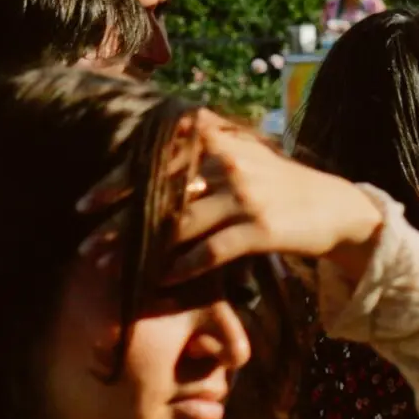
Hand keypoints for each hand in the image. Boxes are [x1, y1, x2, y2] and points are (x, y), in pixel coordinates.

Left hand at [81, 112, 385, 282]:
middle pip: (159, 194)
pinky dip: (184, 266)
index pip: (153, 160)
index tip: (84, 205)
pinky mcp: (262, 228)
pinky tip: (163, 279)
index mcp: (216, 138)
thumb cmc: (275, 186)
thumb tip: (139, 168)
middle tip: (89, 247)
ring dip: (142, 251)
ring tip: (115, 270)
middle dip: (119, 223)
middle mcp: (228, 161)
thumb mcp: (238, 157)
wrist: (334, 208)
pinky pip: (213, 250)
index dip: (114, 183)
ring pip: (180, 225)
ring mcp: (246, 195)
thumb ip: (196, 155)